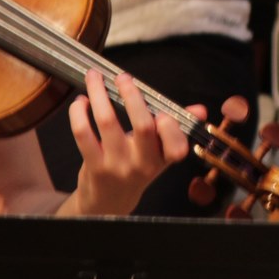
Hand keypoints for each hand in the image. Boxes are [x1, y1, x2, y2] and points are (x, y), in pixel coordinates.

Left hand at [65, 68, 201, 215]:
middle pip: (143, 125)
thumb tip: (199, 110)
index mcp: (163, 158)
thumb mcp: (160, 153)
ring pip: (107, 121)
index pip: (176, 146)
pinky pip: (83, 133)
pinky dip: (79, 112)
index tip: (162, 111)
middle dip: (132, 94)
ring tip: (94, 77)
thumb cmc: (136, 169)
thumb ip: (177, 128)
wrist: (109, 201)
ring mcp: (117, 165)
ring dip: (98, 93)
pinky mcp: (94, 166)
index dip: (171, 126)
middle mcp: (142, 164)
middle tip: (122, 77)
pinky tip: (81, 103)